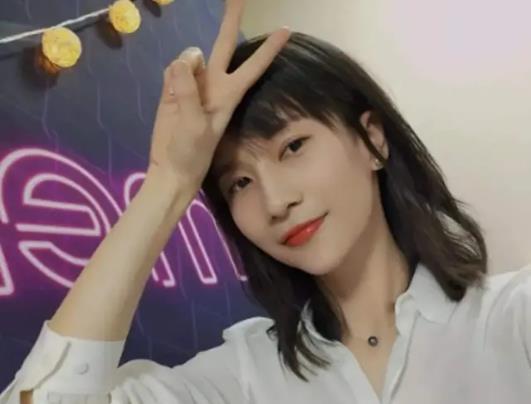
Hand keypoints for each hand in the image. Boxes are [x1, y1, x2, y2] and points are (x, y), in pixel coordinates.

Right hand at [147, 0, 290, 190]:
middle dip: (230, 21)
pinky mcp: (174, 88)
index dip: (268, 49)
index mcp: (228, 94)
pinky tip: (169, 96)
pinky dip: (169, 77)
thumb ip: (188, 93)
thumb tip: (182, 60)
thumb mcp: (194, 126)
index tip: (286, 30)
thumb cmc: (192, 153)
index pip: (252, 66)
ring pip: (190, 56)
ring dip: (184, 67)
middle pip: (224, 45)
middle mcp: (214, 84)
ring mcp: (193, 84)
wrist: (171, 167)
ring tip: (179, 98)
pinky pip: (172, 69)